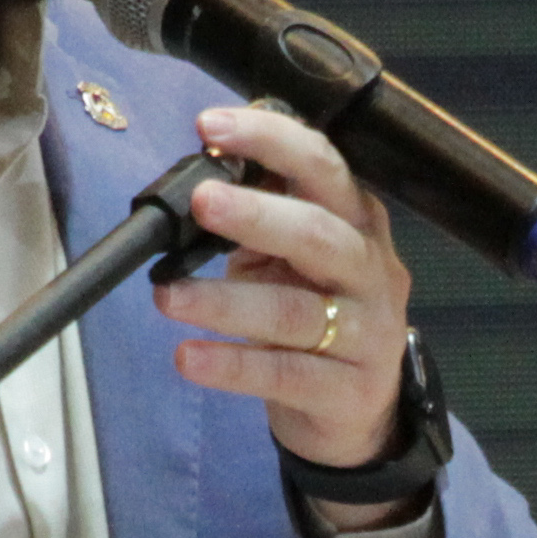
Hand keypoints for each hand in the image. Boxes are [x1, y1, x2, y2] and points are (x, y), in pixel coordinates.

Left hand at [157, 103, 415, 515]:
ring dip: (225, 302)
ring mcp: (366, 333)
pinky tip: (188, 357)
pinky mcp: (348, 390)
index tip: (209, 127)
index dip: (270, 141)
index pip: (322, 165)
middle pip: (318, 233)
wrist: (358, 409)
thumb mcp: (292, 259)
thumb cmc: (317, 315)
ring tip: (166, 297)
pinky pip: (284, 374)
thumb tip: (200, 182)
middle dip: (256, 214)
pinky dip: (232, 366)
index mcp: (356, 221)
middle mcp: (370, 270)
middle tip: (201, 202)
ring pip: (294, 311)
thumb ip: (258, 221)